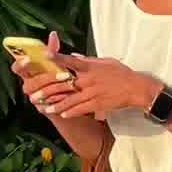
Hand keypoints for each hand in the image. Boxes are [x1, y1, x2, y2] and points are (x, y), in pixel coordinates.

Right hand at [10, 31, 72, 106]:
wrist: (69, 102)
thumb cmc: (60, 80)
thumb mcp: (56, 64)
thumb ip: (53, 51)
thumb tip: (53, 34)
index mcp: (28, 74)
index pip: (17, 68)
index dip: (20, 64)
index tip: (28, 58)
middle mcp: (28, 87)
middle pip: (31, 83)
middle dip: (48, 78)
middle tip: (64, 74)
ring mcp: (34, 100)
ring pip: (41, 94)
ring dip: (57, 89)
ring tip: (70, 84)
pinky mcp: (43, 110)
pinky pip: (49, 105)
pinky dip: (60, 100)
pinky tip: (69, 95)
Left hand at [36, 51, 153, 120]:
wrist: (135, 88)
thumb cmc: (121, 73)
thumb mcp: (105, 61)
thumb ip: (88, 60)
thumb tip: (73, 56)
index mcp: (90, 66)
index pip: (70, 61)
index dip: (57, 58)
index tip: (45, 55)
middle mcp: (89, 79)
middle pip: (65, 84)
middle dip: (48, 90)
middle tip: (35, 95)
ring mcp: (92, 92)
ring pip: (70, 99)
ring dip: (57, 105)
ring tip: (45, 109)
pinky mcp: (98, 103)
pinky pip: (81, 109)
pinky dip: (71, 112)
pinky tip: (63, 115)